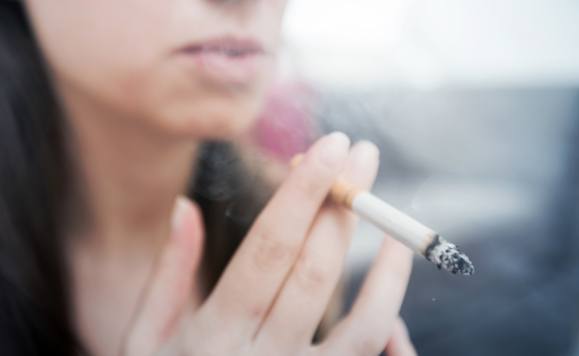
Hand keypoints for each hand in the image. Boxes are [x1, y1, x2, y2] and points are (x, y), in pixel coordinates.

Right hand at [122, 133, 413, 355]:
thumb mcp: (145, 339)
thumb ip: (169, 274)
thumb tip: (185, 206)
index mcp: (211, 333)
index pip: (269, 247)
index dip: (304, 192)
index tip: (330, 146)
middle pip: (314, 267)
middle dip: (342, 202)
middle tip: (360, 154)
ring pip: (358, 313)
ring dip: (380, 254)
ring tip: (386, 205)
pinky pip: (370, 348)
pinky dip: (390, 303)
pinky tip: (391, 261)